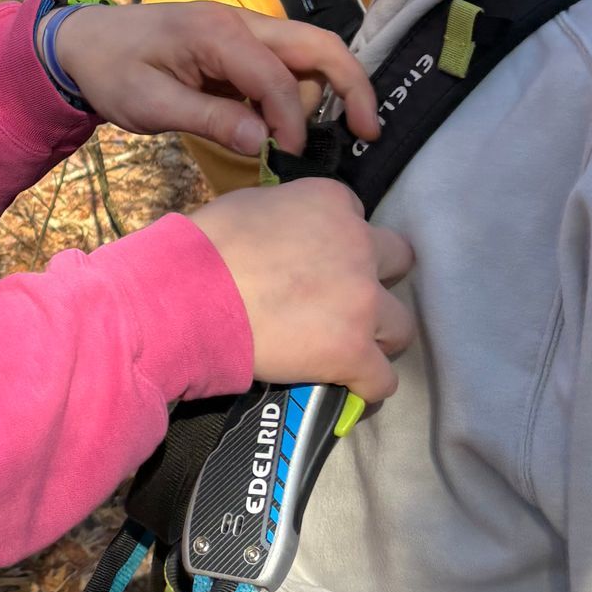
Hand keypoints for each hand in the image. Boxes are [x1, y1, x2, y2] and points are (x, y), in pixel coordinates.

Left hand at [50, 2, 378, 160]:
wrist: (84, 43)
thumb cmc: (112, 70)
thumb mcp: (150, 104)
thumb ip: (210, 120)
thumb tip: (266, 142)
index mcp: (218, 32)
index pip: (278, 75)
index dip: (292, 119)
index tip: (289, 156)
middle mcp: (242, 23)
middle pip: (319, 45)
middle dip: (351, 85)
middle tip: (368, 132)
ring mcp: (245, 32)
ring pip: (308, 55)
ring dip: (323, 93)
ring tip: (317, 139)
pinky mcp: (241, 48)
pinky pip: (285, 67)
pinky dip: (299, 95)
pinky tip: (287, 130)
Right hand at [188, 179, 412, 401]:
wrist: (190, 295)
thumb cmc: (205, 247)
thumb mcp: (250, 205)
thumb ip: (286, 215)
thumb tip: (285, 233)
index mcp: (331, 202)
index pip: (357, 217)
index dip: (338, 242)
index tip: (317, 261)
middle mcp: (359, 245)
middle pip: (397, 262)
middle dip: (375, 280)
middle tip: (343, 300)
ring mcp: (362, 300)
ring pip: (401, 325)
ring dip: (378, 336)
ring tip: (348, 349)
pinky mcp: (353, 351)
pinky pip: (382, 379)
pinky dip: (368, 387)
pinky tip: (350, 389)